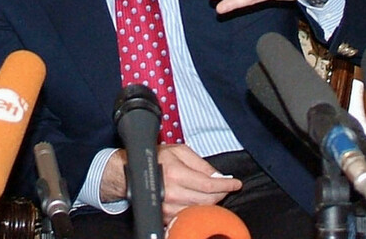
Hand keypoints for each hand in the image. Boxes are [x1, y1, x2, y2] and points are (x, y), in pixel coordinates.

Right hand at [99, 146, 241, 223]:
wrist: (130, 172)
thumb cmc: (155, 158)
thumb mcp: (178, 151)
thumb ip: (200, 163)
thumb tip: (218, 176)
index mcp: (176, 173)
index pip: (209, 184)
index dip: (226, 185)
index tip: (235, 183)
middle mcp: (172, 192)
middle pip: (208, 200)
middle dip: (220, 194)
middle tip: (223, 187)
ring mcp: (168, 207)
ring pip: (200, 210)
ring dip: (209, 203)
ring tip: (210, 193)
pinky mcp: (164, 215)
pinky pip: (188, 216)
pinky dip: (197, 209)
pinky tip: (198, 201)